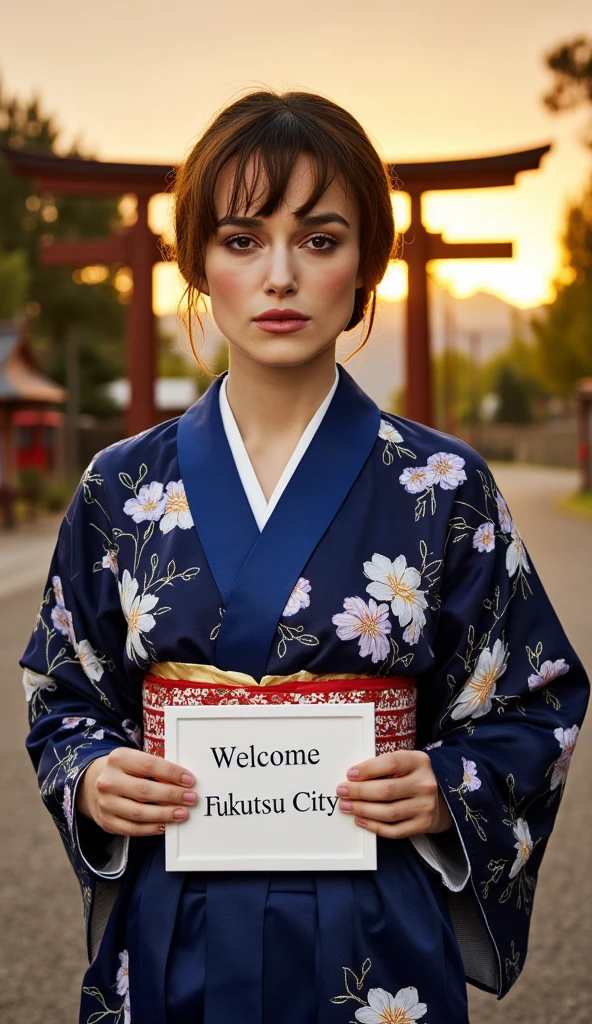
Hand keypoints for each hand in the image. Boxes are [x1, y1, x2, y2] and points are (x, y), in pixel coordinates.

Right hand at [75, 747, 197, 836]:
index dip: (172, 773)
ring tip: (183, 813)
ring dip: (165, 814)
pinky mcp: (106, 822)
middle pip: (145, 791)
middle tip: (191, 798)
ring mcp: (105, 803)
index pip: (149, 765)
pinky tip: (165, 825)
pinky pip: (132, 829)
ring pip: (139, 813)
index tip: (190, 780)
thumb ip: (155, 768)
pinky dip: (151, 828)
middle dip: (172, 795)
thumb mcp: (135, 760)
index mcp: (118, 758)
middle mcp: (108, 781)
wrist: (91, 783)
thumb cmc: (124, 770)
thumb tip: (183, 782)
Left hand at [336, 750, 452, 839]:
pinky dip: (375, 827)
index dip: (368, 769)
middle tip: (341, 791)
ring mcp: (426, 806)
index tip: (350, 774)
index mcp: (420, 762)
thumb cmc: (415, 776)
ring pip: (388, 812)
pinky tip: (361, 820)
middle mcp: (425, 784)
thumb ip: (385, 765)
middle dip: (359, 792)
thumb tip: (353, 776)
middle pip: (386, 790)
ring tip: (346, 806)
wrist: (445, 797)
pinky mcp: (423, 825)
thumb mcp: (407, 762)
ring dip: (362, 810)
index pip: (390, 763)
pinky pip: (395, 830)